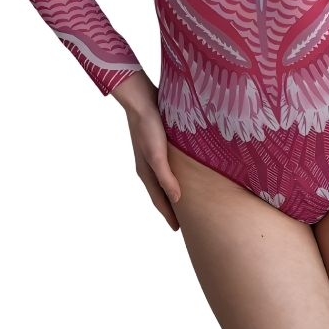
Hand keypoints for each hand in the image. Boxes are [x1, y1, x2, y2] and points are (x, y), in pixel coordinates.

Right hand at [118, 75, 182, 231]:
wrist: (141, 99)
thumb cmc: (148, 127)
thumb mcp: (157, 155)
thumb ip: (166, 177)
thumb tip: (178, 200)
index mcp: (146, 172)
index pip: (159, 200)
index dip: (169, 215)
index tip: (179, 230)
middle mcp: (149, 166)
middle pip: (162, 192)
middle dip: (171, 206)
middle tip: (185, 219)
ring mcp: (153, 154)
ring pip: (165, 178)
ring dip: (174, 189)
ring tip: (187, 198)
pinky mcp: (160, 143)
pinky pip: (169, 164)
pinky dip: (176, 173)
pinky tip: (186, 170)